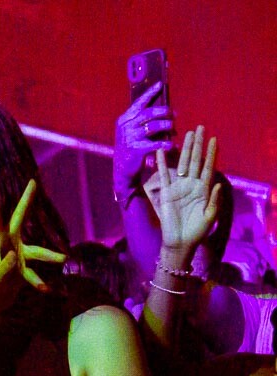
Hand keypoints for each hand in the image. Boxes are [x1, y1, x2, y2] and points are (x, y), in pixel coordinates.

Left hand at [0, 177, 65, 317]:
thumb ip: (4, 266)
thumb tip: (14, 254)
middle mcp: (9, 244)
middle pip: (19, 218)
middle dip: (26, 201)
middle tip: (34, 181)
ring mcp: (18, 255)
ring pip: (36, 250)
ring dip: (49, 255)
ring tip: (65, 258)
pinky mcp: (23, 269)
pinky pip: (34, 273)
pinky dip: (39, 282)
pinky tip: (45, 290)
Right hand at [113, 84, 174, 198]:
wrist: (122, 171)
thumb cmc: (130, 149)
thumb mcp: (130, 132)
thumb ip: (140, 121)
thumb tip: (161, 109)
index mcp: (123, 120)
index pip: (139, 103)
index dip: (150, 93)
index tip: (160, 84)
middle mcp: (125, 128)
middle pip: (149, 113)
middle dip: (164, 112)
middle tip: (173, 114)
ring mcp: (130, 139)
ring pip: (154, 126)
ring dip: (167, 126)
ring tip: (172, 128)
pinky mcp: (136, 150)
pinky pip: (156, 143)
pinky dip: (166, 144)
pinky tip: (172, 145)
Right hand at [149, 126, 220, 254]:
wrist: (180, 242)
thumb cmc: (197, 232)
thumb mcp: (210, 216)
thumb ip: (214, 200)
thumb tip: (217, 183)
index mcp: (203, 189)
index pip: (208, 167)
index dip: (211, 154)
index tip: (214, 139)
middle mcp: (191, 185)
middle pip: (196, 161)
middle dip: (198, 145)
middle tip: (200, 128)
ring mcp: (178, 188)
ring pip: (182, 164)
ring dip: (184, 150)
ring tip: (187, 134)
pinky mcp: (166, 194)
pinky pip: (163, 176)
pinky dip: (162, 164)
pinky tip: (162, 152)